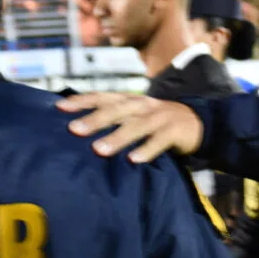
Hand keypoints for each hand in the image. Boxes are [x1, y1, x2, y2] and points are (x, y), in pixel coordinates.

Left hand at [56, 92, 203, 162]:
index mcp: (130, 100)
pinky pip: (160, 140)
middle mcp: (143, 105)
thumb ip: (114, 119)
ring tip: (99, 150)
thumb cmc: (157, 123)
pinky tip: (134, 161)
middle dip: (95, 119)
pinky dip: (147, 150)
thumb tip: (78, 129)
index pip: (103, 96)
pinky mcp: (175, 131)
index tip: (59, 108)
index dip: (82, 100)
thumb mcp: (135, 115)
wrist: (198, 123)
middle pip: (117, 109)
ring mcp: (160, 117)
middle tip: (74, 130)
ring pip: (137, 125)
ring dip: (118, 137)